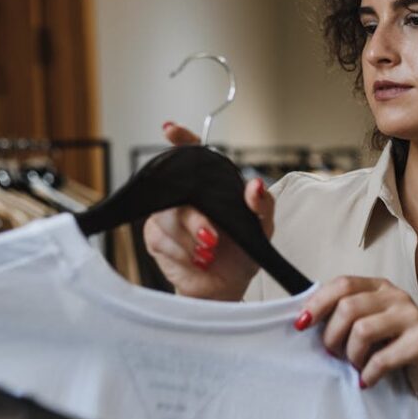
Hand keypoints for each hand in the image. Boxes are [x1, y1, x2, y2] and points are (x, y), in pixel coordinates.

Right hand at [142, 121, 274, 300]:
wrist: (228, 288)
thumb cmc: (243, 251)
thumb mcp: (262, 227)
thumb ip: (262, 205)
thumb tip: (255, 185)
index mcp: (211, 186)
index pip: (192, 154)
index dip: (181, 140)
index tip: (171, 131)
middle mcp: (186, 196)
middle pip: (178, 191)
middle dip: (195, 219)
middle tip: (213, 239)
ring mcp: (167, 216)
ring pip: (168, 217)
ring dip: (191, 240)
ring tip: (209, 255)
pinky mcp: (155, 238)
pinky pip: (161, 238)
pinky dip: (182, 254)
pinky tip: (197, 261)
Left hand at [294, 275, 417, 397]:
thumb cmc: (398, 347)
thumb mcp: (372, 323)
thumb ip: (347, 315)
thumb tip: (304, 318)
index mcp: (380, 287)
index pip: (342, 284)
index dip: (318, 303)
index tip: (301, 324)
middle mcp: (396, 296)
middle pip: (348, 308)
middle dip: (332, 336)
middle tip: (334, 355)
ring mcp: (411, 317)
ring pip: (361, 331)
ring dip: (351, 356)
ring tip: (356, 366)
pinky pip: (381, 358)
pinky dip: (369, 374)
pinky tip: (368, 380)